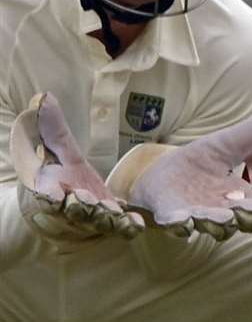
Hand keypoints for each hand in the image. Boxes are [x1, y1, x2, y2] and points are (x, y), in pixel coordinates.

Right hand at [9, 93, 143, 243]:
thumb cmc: (55, 164)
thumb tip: (45, 97)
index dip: (50, 196)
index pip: (47, 193)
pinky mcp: (108, 215)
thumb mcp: (54, 144)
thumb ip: (52, 125)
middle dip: (82, 208)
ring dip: (107, 219)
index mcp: (49, 187)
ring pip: (97, 220)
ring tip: (118, 217)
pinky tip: (136, 223)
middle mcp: (68, 204)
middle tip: (90, 203)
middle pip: (74, 209)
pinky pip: (117, 223)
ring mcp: (89, 212)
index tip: (55, 195)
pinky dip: (126, 225)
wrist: (63, 186)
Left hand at [119, 113, 251, 240]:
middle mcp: (225, 210)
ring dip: (220, 223)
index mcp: (243, 195)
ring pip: (214, 225)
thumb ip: (248, 134)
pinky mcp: (171, 215)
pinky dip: (180, 224)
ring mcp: (198, 215)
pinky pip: (177, 223)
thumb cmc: (199, 162)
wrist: (159, 172)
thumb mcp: (224, 144)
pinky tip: (182, 221)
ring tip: (224, 218)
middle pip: (245, 220)